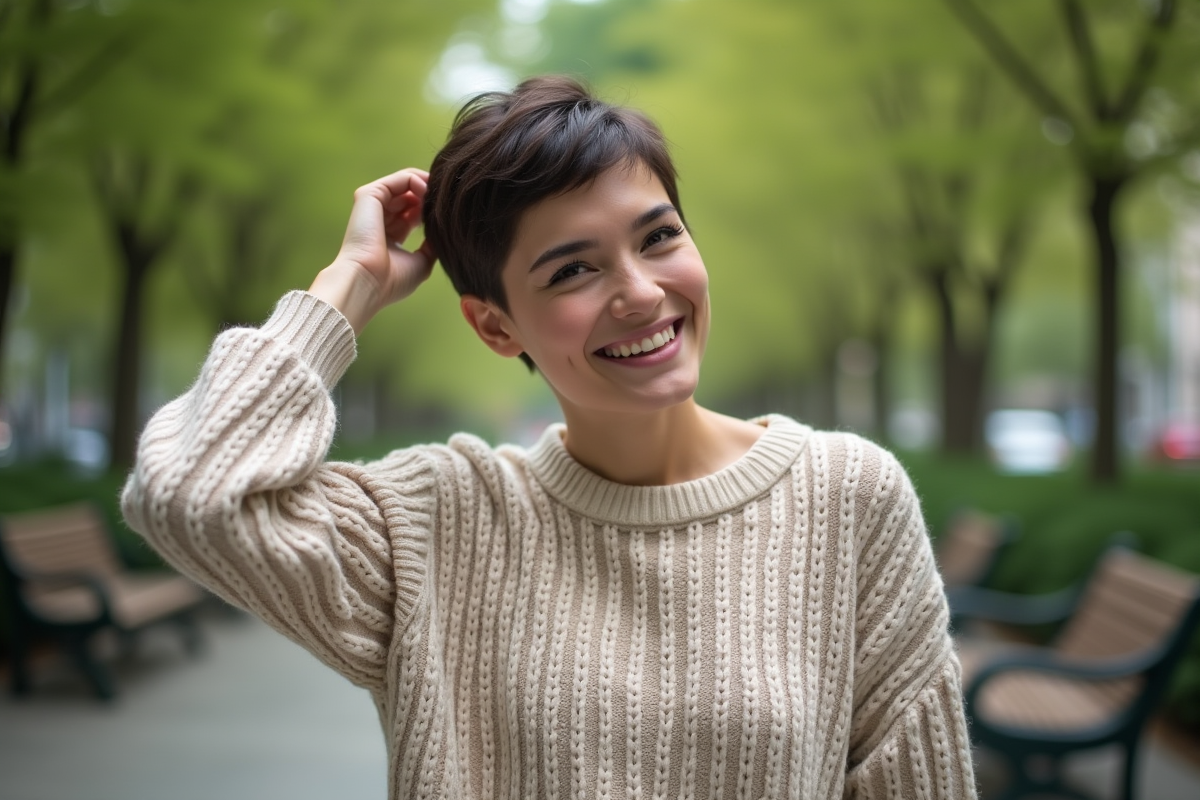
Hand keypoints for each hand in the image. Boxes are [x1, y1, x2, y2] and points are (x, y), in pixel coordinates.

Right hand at [309, 168, 436, 332]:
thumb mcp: (421, 262)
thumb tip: (444, 231)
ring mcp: (374, 205)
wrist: (367, 282)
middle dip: (433, 197)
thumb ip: (432, 244)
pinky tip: (429, 192)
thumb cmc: (392, 280)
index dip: (433, 210)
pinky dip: (418, 180)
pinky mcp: (369, 195)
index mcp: (391, 234)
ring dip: (428, 187)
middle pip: (412, 196)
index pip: (414, 212)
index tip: (451, 215)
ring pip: (407, 184)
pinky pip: (400, 179)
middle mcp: (381, 218)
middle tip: (448, 203)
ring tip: (440, 198)